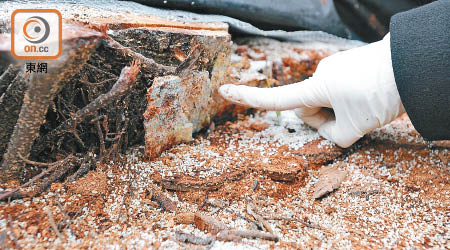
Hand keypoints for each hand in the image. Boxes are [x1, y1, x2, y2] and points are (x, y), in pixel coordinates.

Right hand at [219, 34, 404, 147]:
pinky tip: (371, 97)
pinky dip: (352, 99)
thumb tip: (329, 129)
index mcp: (315, 88)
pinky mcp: (349, 66)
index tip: (224, 90)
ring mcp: (335, 68)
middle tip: (353, 121)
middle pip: (309, 108)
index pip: (276, 99)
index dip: (248, 98)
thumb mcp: (355, 127)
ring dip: (341, 110)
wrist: (413, 67)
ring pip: (328, 99)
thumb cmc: (381, 94)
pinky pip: (342, 90)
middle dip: (326, 118)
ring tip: (367, 108)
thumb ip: (333, 137)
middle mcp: (320, 75)